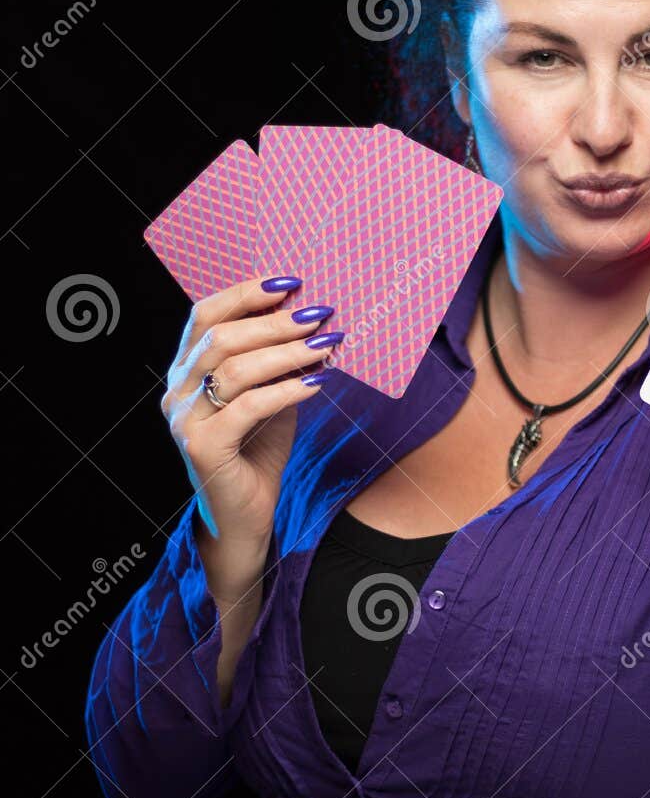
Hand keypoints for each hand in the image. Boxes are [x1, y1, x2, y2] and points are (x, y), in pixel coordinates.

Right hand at [161, 276, 341, 587]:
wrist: (245, 517)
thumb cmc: (257, 452)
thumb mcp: (270, 397)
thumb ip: (278, 363)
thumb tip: (312, 318)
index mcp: (186, 370)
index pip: (205, 315)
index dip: (244, 294)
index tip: (289, 281)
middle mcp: (176, 390)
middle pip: (222, 338)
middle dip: (275, 322)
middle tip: (319, 313)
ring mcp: (184, 419)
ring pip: (234, 369)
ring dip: (286, 352)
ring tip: (325, 345)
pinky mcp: (203, 447)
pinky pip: (248, 406)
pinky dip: (286, 390)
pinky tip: (317, 384)